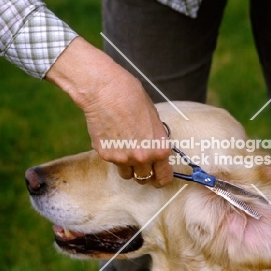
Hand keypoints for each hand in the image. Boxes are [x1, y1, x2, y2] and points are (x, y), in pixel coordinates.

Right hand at [45, 37, 172, 186]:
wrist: (105, 91)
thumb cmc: (132, 98)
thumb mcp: (155, 120)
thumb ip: (156, 140)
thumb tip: (155, 151)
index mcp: (160, 149)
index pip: (164, 177)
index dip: (161, 178)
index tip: (158, 177)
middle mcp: (143, 158)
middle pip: (145, 178)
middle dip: (144, 172)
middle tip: (140, 162)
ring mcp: (123, 159)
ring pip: (127, 174)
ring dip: (128, 166)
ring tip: (125, 147)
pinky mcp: (106, 155)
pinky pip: (112, 162)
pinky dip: (113, 154)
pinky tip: (112, 137)